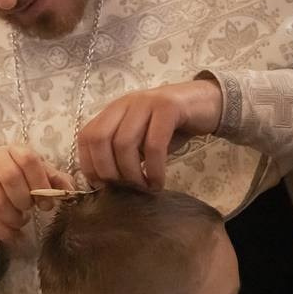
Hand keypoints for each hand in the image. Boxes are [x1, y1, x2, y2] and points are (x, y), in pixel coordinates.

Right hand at [0, 145, 74, 241]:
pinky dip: (2, 231)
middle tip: (29, 210)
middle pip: (10, 179)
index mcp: (14, 150)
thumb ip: (54, 180)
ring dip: (13, 219)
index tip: (46, 203)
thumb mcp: (36, 175)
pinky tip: (12, 235)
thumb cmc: (15, 177)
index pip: (28, 160)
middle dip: (24, 202)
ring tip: (20, 221)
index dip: (40, 182)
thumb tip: (71, 192)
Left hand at [77, 78, 221, 189]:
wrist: (206, 103)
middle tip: (124, 191)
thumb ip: (123, 154)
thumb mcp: (142, 139)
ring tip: (144, 189)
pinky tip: (158, 182)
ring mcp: (146, 102)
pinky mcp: (168, 107)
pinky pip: (154, 144)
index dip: (89, 165)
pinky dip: (153, 169)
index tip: (102, 188)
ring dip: (132, 174)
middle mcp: (125, 103)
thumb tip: (107, 185)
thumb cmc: (171, 127)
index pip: (86, 137)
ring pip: (124, 143)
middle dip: (108, 171)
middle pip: (100, 139)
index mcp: (113, 111)